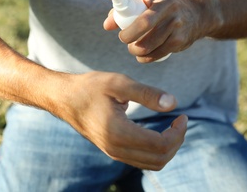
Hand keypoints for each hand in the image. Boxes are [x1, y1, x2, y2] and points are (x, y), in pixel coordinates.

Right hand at [60, 71, 187, 169]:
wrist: (64, 98)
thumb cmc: (89, 88)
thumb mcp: (117, 83)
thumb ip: (146, 93)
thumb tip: (173, 103)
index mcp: (117, 132)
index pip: (159, 145)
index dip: (177, 133)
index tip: (182, 115)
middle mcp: (115, 148)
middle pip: (159, 159)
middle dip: (176, 141)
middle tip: (180, 121)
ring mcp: (113, 152)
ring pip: (152, 164)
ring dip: (168, 148)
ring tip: (172, 127)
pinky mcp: (112, 151)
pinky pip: (142, 160)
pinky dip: (156, 151)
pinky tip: (157, 132)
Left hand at [104, 0, 215, 62]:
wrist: (197, 15)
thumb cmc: (159, 9)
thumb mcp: (145, 3)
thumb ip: (123, 12)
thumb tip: (107, 25)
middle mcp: (167, 3)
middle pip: (144, 22)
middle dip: (128, 35)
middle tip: (123, 38)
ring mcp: (176, 21)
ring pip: (148, 43)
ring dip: (135, 50)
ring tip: (133, 48)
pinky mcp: (180, 39)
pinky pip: (156, 53)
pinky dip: (145, 58)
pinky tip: (143, 55)